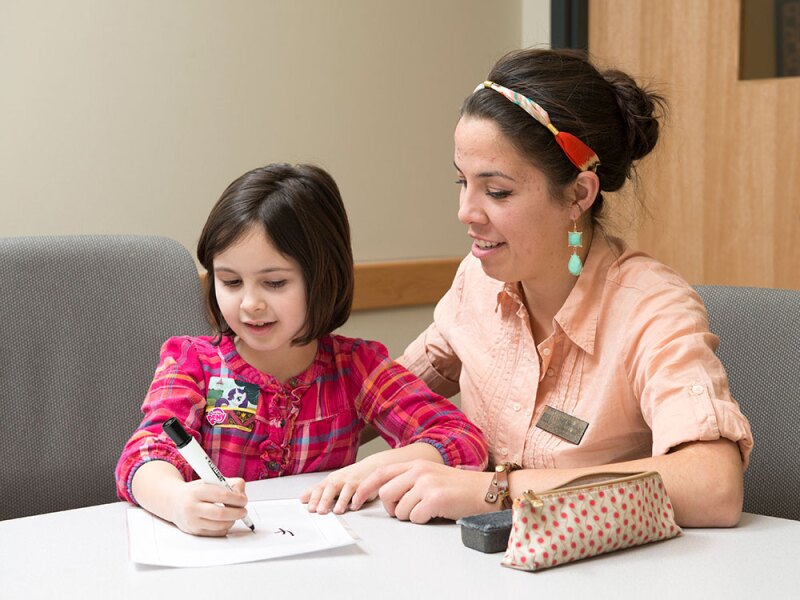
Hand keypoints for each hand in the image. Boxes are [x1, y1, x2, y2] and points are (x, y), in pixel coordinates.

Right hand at [168, 477, 249, 536]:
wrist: (174, 502)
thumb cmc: (195, 491)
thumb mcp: (209, 481)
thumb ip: (229, 483)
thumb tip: (242, 493)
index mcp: (197, 491)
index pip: (222, 495)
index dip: (237, 498)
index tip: (243, 500)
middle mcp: (192, 507)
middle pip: (221, 513)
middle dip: (237, 513)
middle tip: (243, 510)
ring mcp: (192, 521)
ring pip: (220, 525)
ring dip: (233, 520)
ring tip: (234, 514)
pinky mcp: (194, 532)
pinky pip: (216, 533)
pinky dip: (225, 527)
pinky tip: (225, 521)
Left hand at [300, 460, 378, 514]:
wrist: (372, 466)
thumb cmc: (350, 476)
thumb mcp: (333, 481)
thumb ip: (318, 490)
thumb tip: (303, 498)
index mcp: (332, 480)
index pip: (320, 488)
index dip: (314, 498)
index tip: (310, 508)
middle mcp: (341, 479)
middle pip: (332, 488)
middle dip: (325, 499)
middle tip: (320, 511)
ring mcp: (353, 482)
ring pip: (346, 490)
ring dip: (342, 500)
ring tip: (337, 511)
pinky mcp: (365, 485)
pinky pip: (361, 492)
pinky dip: (358, 499)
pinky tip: (354, 506)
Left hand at [356, 460, 494, 522]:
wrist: (486, 490)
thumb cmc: (460, 487)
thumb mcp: (431, 475)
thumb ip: (410, 480)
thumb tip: (386, 495)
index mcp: (416, 463)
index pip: (381, 472)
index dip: (365, 487)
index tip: (355, 499)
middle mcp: (418, 470)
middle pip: (386, 494)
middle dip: (392, 508)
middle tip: (407, 511)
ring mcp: (426, 483)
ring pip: (400, 509)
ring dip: (410, 516)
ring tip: (427, 510)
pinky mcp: (435, 498)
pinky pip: (414, 517)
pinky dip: (422, 520)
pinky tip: (436, 513)